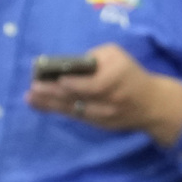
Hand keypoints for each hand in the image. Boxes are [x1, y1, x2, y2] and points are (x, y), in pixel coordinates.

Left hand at [25, 43, 181, 148]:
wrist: (151, 105)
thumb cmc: (130, 75)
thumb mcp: (118, 56)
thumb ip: (96, 57)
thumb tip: (70, 64)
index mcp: (116, 79)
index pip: (94, 85)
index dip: (75, 84)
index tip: (58, 79)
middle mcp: (109, 100)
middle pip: (79, 98)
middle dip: (54, 94)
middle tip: (34, 89)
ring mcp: (103, 116)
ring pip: (73, 110)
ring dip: (49, 104)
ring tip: (30, 98)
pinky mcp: (98, 125)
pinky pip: (74, 116)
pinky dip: (56, 110)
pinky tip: (40, 105)